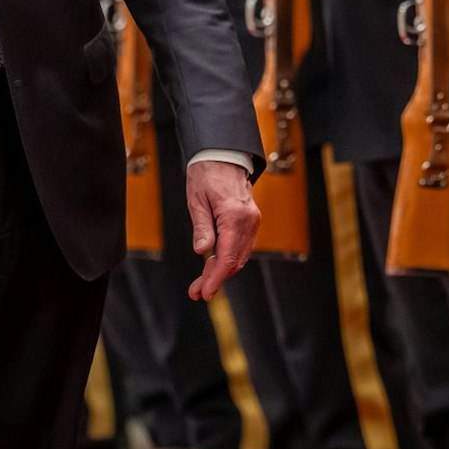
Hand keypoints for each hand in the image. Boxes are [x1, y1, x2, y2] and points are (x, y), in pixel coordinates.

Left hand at [185, 160, 258, 300]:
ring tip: (201, 282)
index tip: (205, 293)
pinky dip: (228, 259)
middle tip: (196, 292)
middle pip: (235, 261)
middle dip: (216, 279)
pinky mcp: (251, 221)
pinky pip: (241, 247)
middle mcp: (248, 221)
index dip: (216, 278)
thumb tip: (202, 252)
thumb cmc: (206, 174)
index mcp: (233, 215)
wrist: (223, 156)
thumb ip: (201, 227)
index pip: (227, 256)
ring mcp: (252, 221)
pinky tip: (213, 265)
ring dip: (222, 271)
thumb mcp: (196, 199)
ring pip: (239, 256)